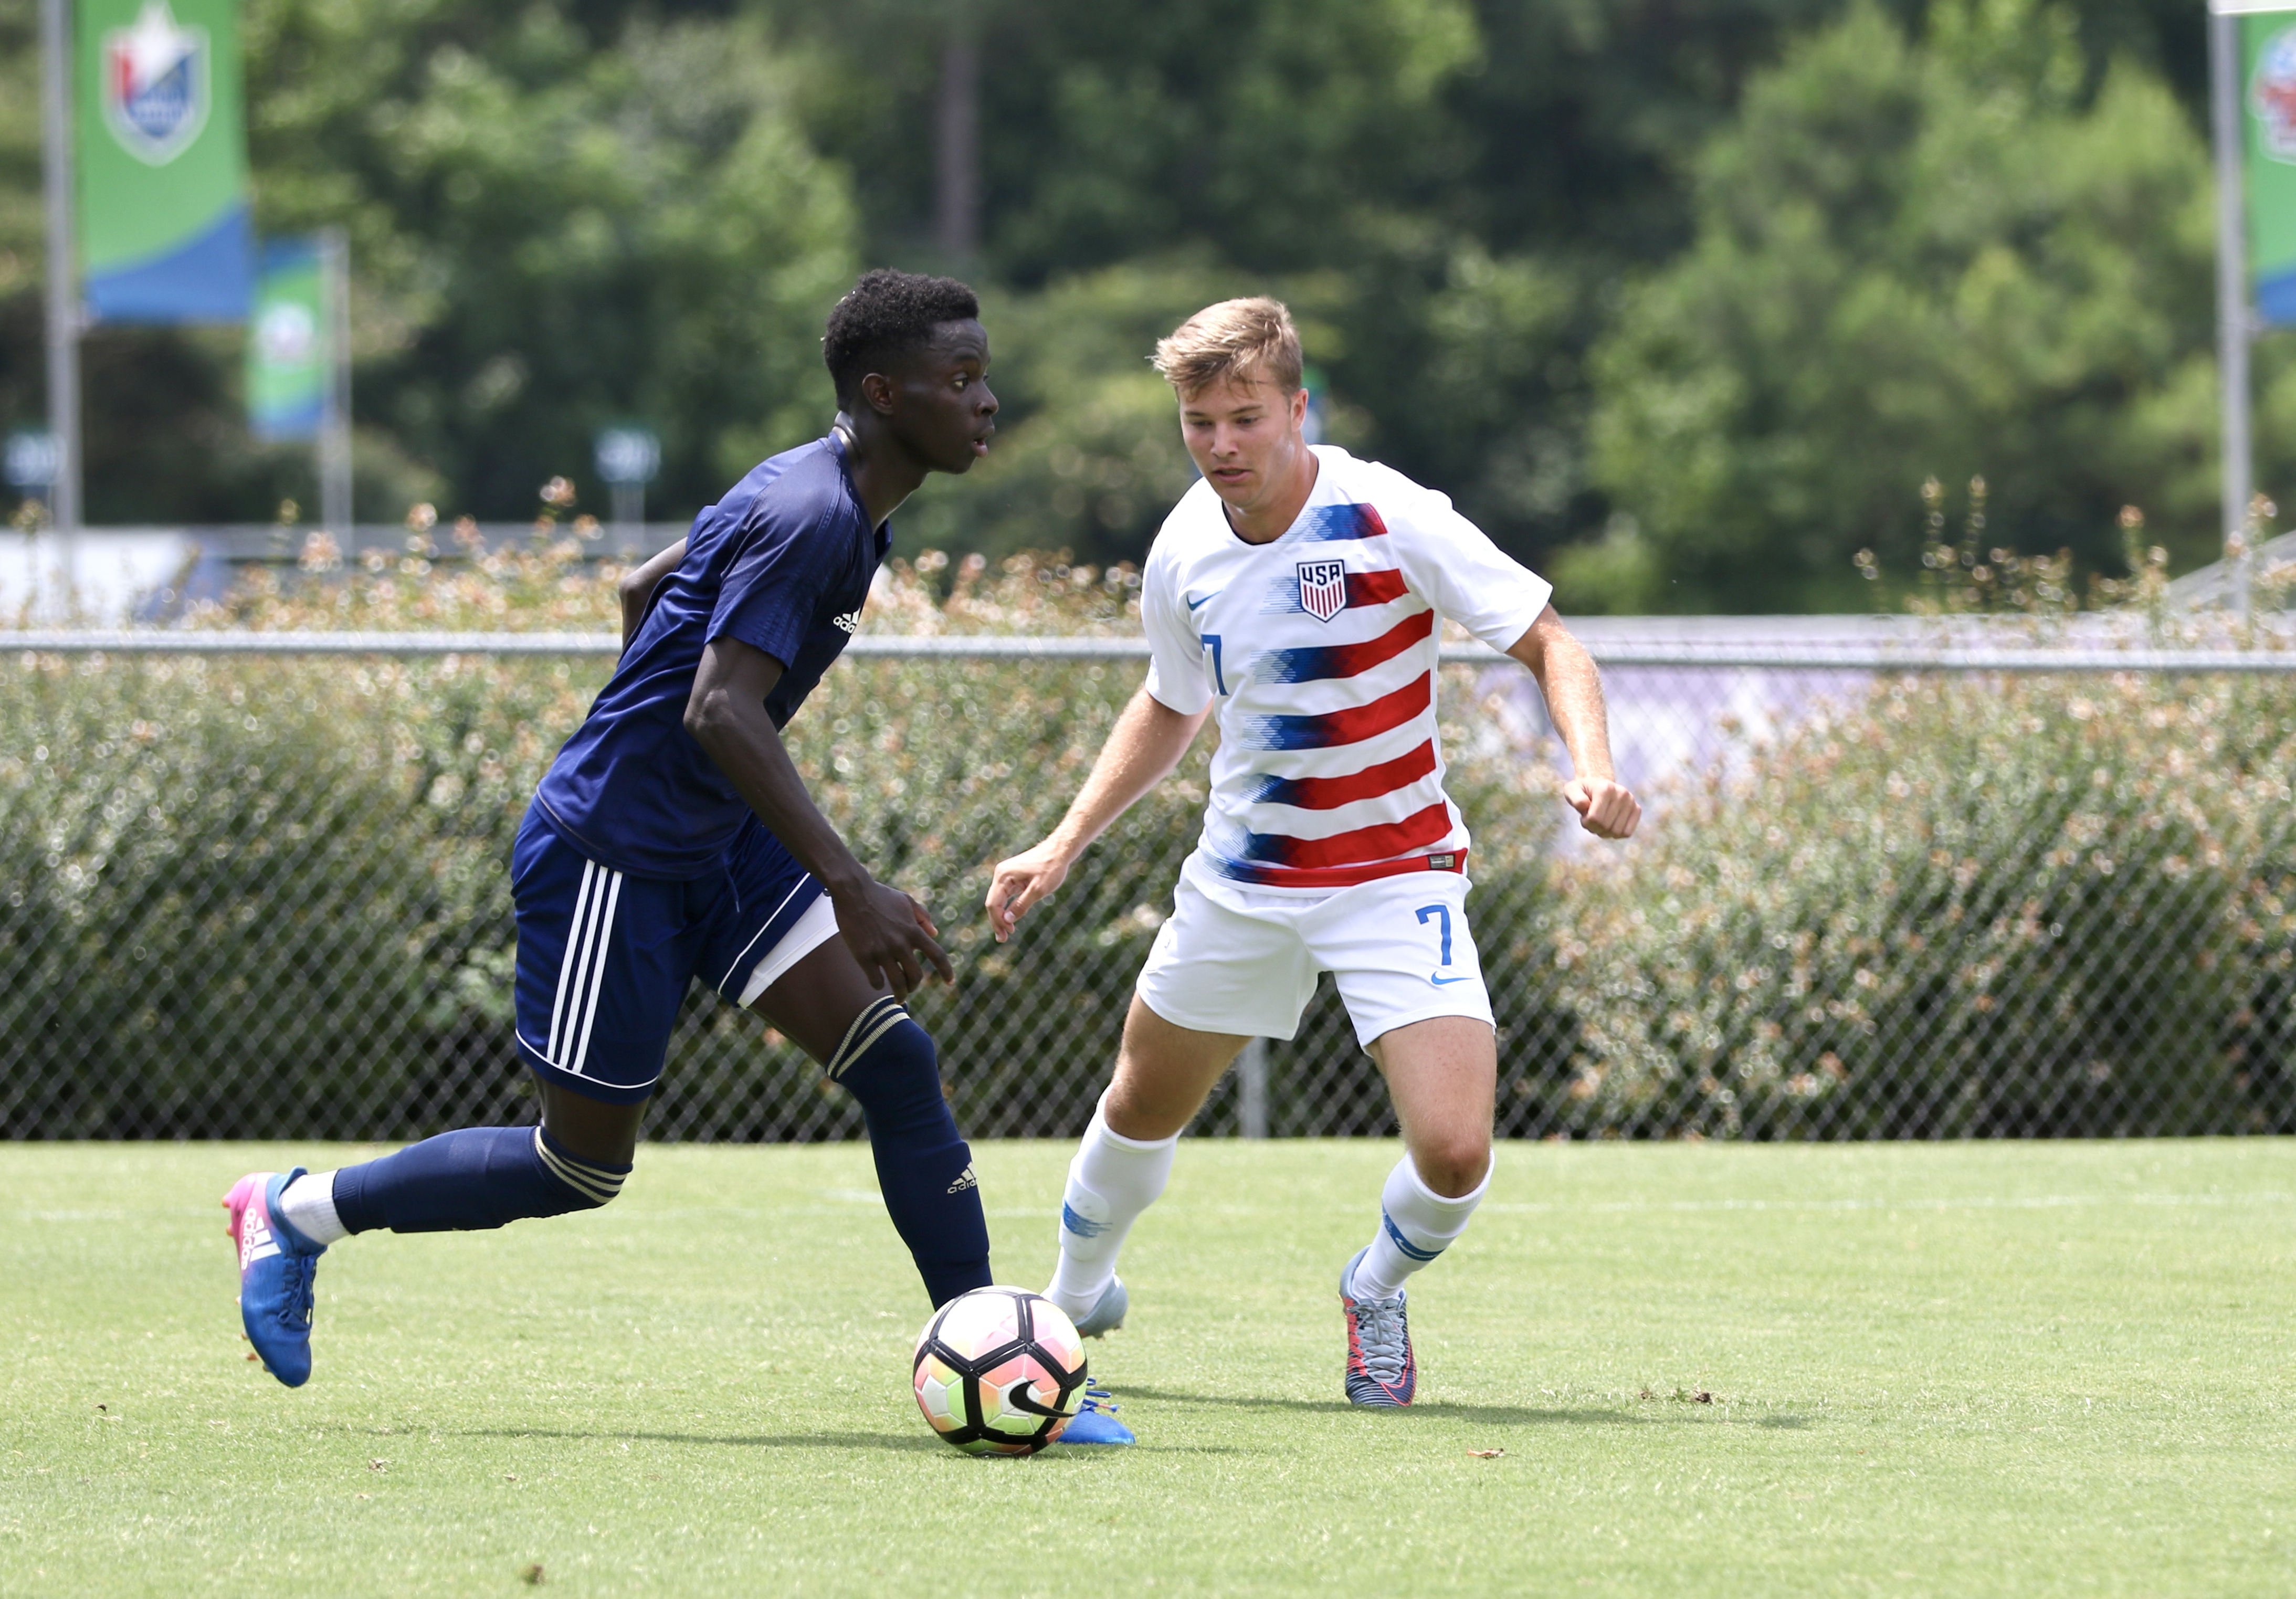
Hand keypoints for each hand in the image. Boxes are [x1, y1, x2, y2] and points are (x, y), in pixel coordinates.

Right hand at [830, 879, 953, 1000]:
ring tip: (899, 998)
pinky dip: (878, 985)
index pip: (937, 956)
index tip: (950, 983)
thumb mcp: (907, 901)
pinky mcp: (864, 956)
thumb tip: (935, 933)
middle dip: (914, 986)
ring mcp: (882, 951)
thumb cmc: (880, 895)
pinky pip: (875, 980)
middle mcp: (900, 944)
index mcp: (913, 931)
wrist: (852, 892)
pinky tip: (877, 983)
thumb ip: (923, 917)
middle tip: (909, 989)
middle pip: (916, 976)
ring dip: (900, 995)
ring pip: (897, 983)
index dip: (946, 971)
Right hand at [984, 837, 1074, 943]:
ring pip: (998, 900)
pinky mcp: (1012, 878)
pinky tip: (1009, 919)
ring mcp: (1005, 876)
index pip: (993, 903)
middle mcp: (1001, 875)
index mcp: (1003, 876)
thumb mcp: (1038, 889)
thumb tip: (1007, 920)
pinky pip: (1005, 896)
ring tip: (1005, 934)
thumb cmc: (1050, 868)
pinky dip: (1006, 908)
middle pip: (992, 903)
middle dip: (997, 922)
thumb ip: (1022, 905)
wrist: (1059, 851)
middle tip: (1002, 939)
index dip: (999, 921)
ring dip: (1001, 917)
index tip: (1008, 933)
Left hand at [1564, 776, 1640, 839]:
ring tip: (1600, 822)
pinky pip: (1626, 833)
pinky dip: (1615, 834)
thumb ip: (1574, 798)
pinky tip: (1610, 826)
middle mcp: (1621, 793)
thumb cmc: (1583, 791)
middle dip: (1594, 828)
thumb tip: (1585, 806)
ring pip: (1616, 832)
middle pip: (1605, 826)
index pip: (1595, 819)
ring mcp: (1631, 801)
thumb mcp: (1571, 790)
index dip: (1586, 823)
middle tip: (1591, 821)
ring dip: (1604, 833)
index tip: (1584, 817)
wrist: (1598, 786)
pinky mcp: (1637, 809)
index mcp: (1605, 788)